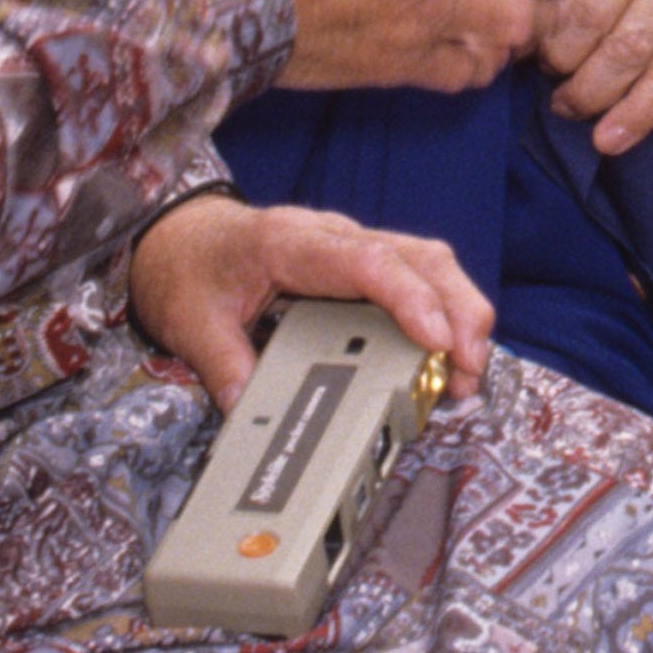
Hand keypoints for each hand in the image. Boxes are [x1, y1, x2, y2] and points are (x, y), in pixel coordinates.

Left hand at [128, 192, 495, 413]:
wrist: (181, 237)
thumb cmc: (190, 270)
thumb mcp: (193, 323)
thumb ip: (225, 368)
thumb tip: (251, 416)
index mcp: (291, 242)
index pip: (368, 263)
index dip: (411, 299)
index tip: (439, 340)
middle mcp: (333, 235)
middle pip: (419, 255)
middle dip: (458, 308)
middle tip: (472, 367)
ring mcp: (352, 244)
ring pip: (428, 260)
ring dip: (459, 309)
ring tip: (469, 368)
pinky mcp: (360, 261)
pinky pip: (416, 273)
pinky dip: (443, 307)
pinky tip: (449, 349)